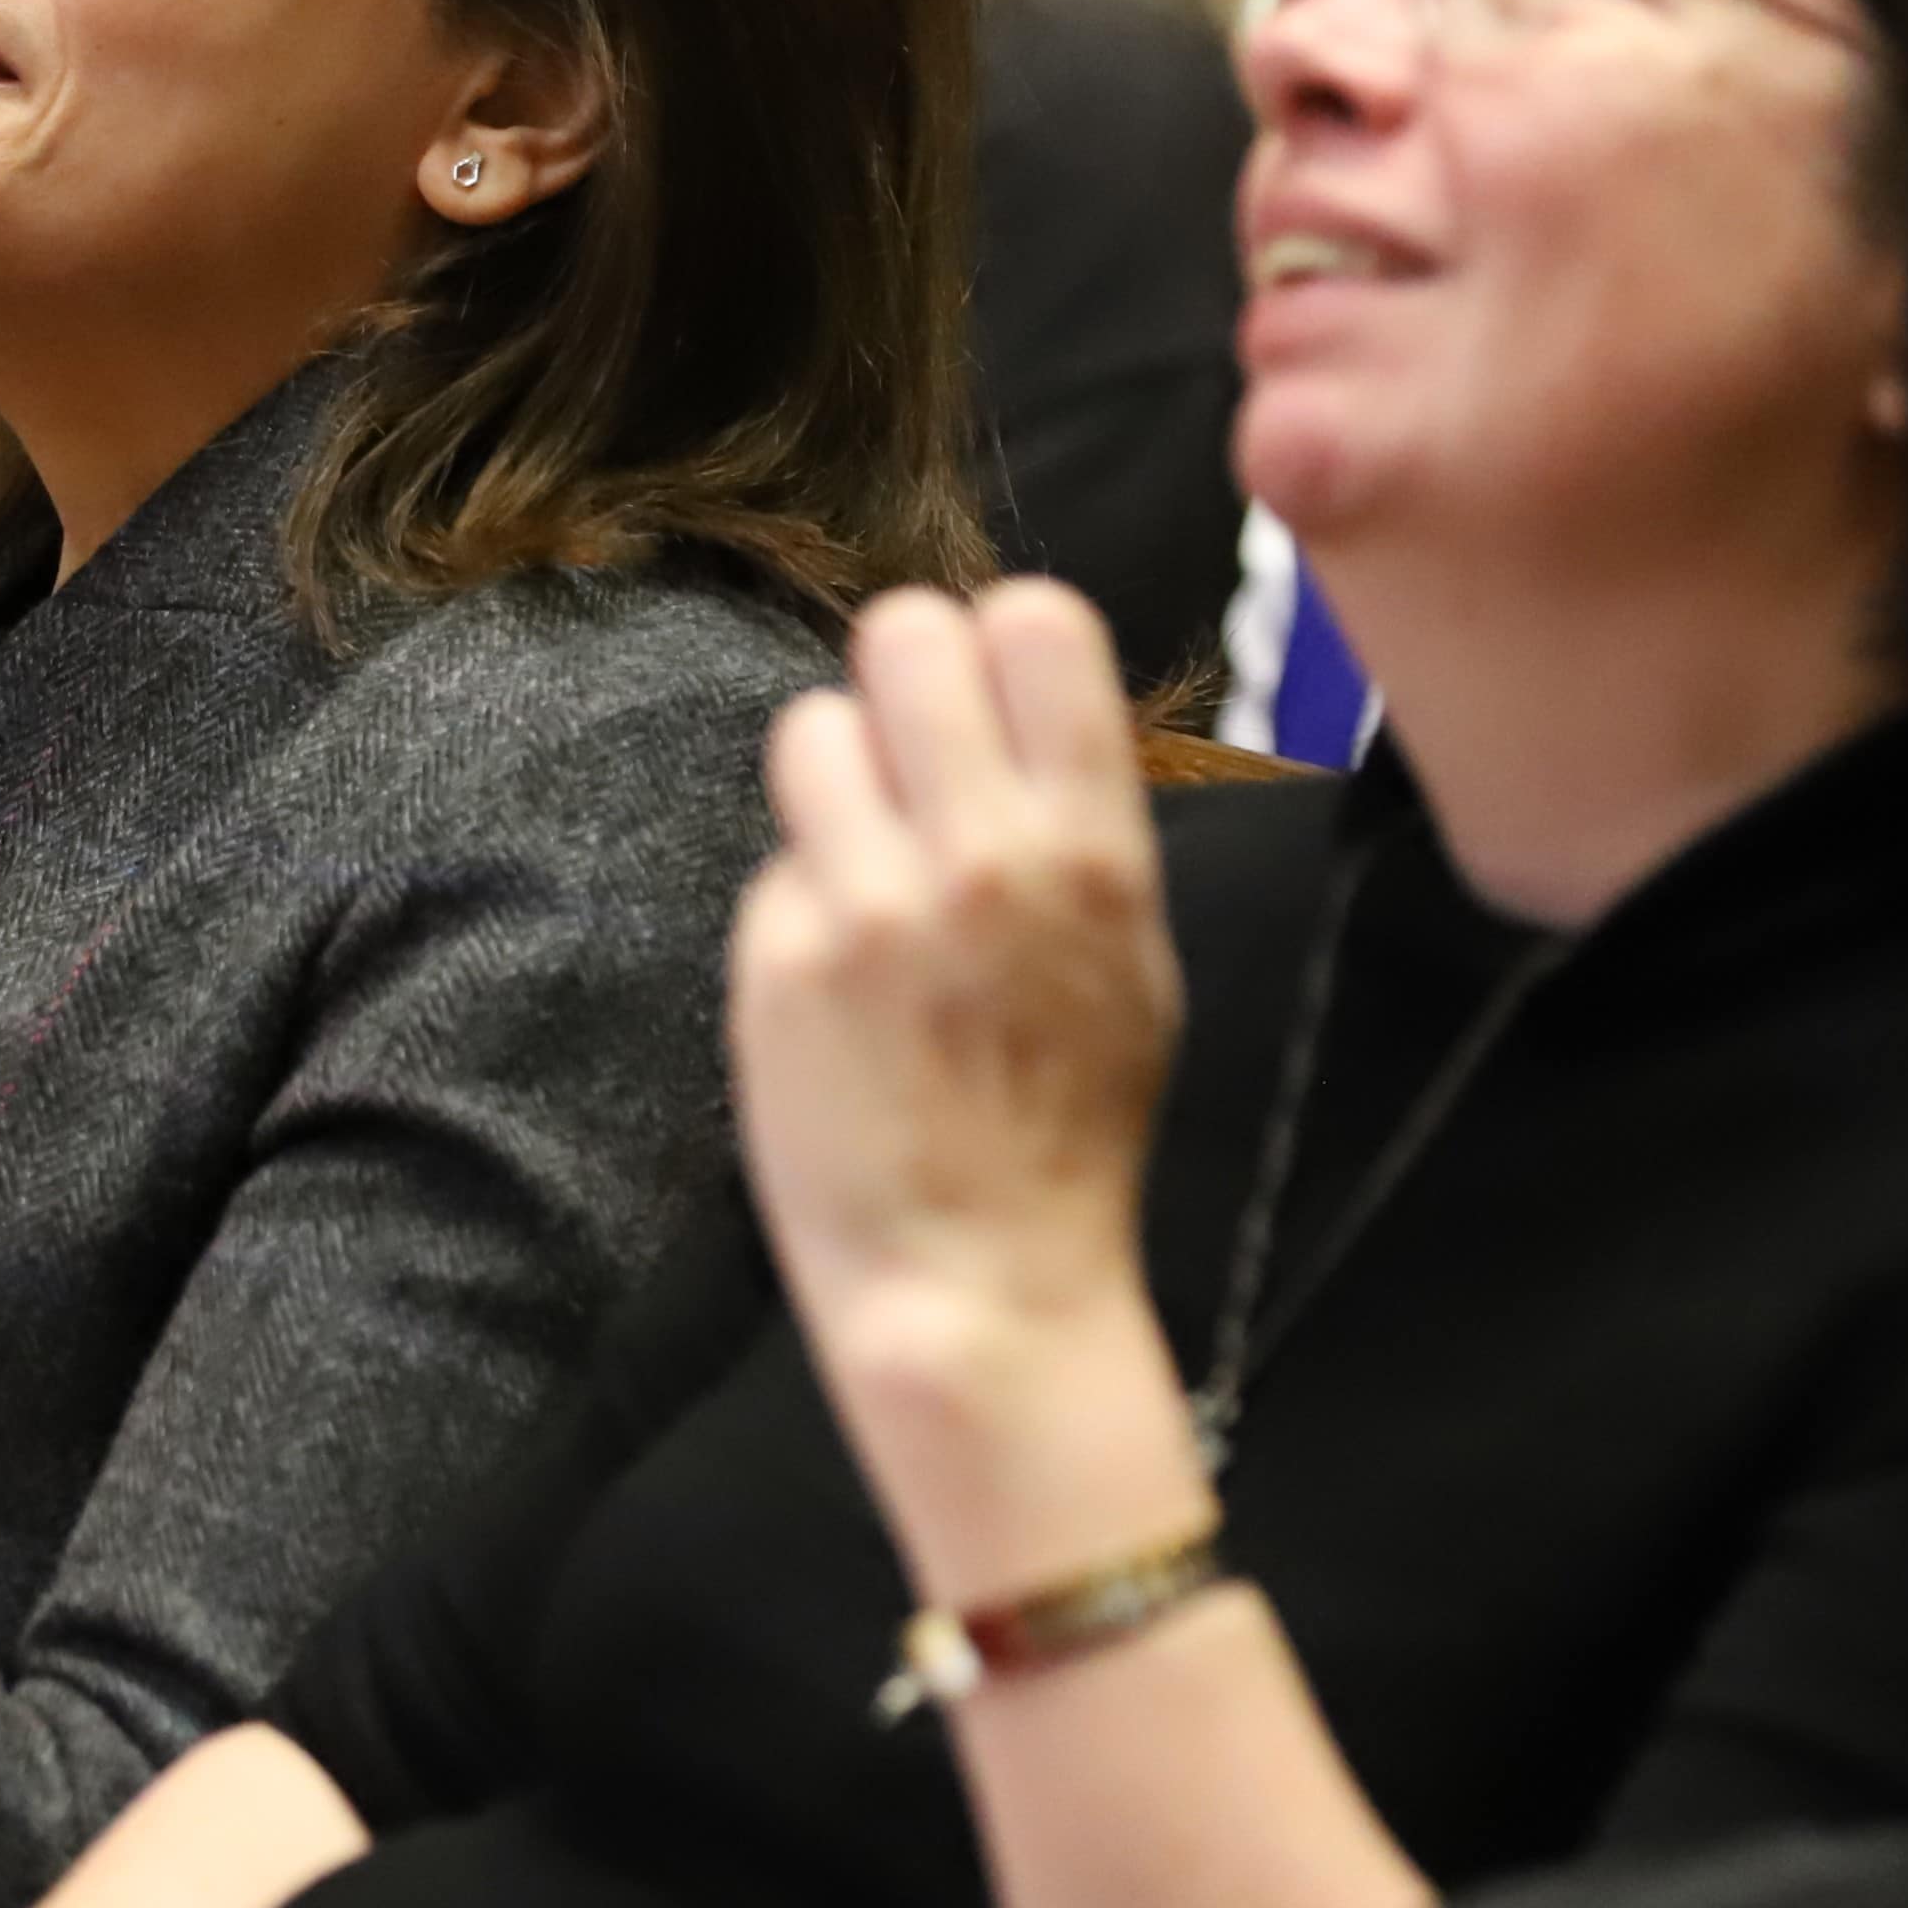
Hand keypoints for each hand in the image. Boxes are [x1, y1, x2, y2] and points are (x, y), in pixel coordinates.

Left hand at [730, 584, 1184, 1327]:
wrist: (978, 1287)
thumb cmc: (1064, 1135)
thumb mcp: (1132, 968)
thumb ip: (1081, 830)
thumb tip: (1023, 709)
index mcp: (1093, 851)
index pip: (1036, 620)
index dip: (995, 642)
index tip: (985, 695)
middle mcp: (980, 857)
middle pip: (904, 633)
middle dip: (899, 679)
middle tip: (907, 755)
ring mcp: (868, 904)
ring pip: (811, 727)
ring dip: (833, 779)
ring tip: (863, 860)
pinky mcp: (777, 957)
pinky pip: (775, 863)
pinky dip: (799, 900)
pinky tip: (834, 978)